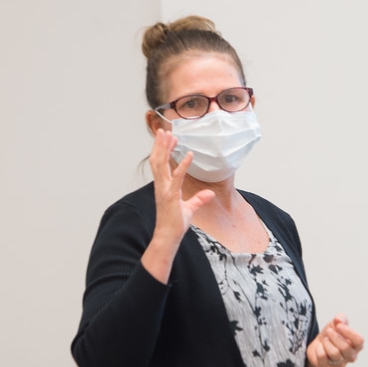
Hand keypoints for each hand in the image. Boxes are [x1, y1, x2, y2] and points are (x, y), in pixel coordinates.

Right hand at [141, 129, 213, 282]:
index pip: (161, 164)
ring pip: (161, 165)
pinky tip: (190, 154)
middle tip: (163, 130)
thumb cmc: (175, 224)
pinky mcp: (171, 196)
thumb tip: (209, 193)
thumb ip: (199, 199)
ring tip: (169, 135)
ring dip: (165, 149)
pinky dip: (183, 165)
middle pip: (158, 160)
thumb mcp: (190, 209)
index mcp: (163, 187)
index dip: (163, 150)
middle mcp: (161, 186)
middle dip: (159, 144)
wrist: (168, 237)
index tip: (167, 138)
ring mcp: (165, 190)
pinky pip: (177, 178)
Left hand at [306, 314, 363, 366]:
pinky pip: (323, 357)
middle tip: (329, 331)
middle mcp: (351, 356)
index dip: (348, 332)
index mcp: (356, 345)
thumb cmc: (330, 336)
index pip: (359, 340)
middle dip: (335, 337)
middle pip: (346, 348)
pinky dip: (319, 349)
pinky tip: (320, 348)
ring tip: (325, 340)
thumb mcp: (335, 324)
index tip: (339, 326)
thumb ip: (340, 319)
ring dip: (327, 343)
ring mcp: (341, 365)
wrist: (317, 347)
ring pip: (334, 353)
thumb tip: (340, 319)